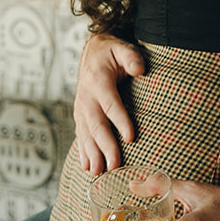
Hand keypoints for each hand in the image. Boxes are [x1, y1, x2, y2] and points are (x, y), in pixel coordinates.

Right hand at [73, 33, 145, 174]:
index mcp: (98, 82)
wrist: (91, 52)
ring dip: (92, 154)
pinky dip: (83, 152)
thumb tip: (139, 69)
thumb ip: (131, 57)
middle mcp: (86, 98)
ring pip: (86, 134)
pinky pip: (80, 135)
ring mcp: (81, 108)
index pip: (111, 105)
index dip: (120, 121)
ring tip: (98, 173)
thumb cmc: (111, 52)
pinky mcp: (80, 115)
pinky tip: (87, 167)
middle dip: (105, 146)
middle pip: (96, 125)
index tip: (131, 138)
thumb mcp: (122, 48)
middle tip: (115, 165)